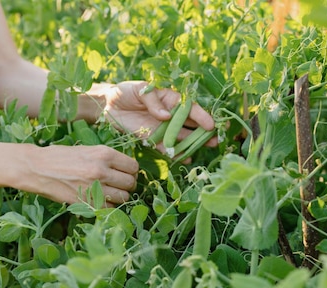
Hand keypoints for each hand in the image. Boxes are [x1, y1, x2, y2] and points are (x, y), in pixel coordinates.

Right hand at [25, 144, 138, 206]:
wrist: (37, 168)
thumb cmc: (60, 157)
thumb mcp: (86, 150)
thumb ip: (106, 158)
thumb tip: (125, 168)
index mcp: (104, 154)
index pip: (133, 166)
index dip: (131, 171)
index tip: (126, 174)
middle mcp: (102, 170)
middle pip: (130, 183)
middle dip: (127, 185)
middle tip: (119, 185)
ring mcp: (94, 188)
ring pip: (123, 198)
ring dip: (119, 197)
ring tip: (110, 193)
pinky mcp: (86, 202)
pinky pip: (109, 208)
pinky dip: (108, 206)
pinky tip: (100, 200)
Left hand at [102, 81, 216, 153]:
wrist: (109, 105)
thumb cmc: (127, 91)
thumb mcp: (140, 89)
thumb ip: (153, 101)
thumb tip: (166, 115)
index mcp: (170, 99)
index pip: (190, 107)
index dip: (202, 116)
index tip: (211, 124)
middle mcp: (170, 115)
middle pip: (191, 124)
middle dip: (204, 132)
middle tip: (217, 140)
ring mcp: (163, 128)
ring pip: (182, 137)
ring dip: (194, 143)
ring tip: (206, 150)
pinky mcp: (153, 139)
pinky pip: (167, 148)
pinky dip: (176, 153)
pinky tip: (186, 159)